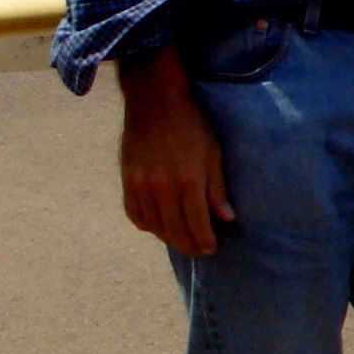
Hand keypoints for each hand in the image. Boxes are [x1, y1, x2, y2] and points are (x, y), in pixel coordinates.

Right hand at [116, 45, 234, 255]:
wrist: (155, 102)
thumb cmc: (191, 126)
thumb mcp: (212, 154)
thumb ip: (217, 189)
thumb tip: (227, 218)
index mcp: (188, 180)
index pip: (197, 223)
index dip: (204, 240)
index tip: (210, 248)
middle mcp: (162, 187)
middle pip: (174, 230)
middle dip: (188, 244)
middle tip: (197, 251)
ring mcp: (141, 185)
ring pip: (153, 225)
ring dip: (168, 237)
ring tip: (180, 240)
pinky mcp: (127, 180)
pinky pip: (134, 213)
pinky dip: (146, 225)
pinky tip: (158, 226)